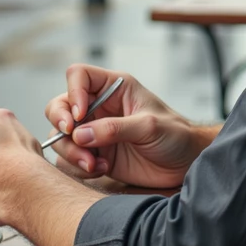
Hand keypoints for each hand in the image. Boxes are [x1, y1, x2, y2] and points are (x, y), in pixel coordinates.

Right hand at [44, 66, 213, 188]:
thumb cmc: (175, 135)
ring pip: (61, 137)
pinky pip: (70, 160)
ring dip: (71, 152)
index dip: (73, 93)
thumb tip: (78, 135)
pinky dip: (79, 168)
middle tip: (74, 140)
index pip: (78, 76)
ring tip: (94, 164)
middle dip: (60, 124)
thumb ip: (114, 128)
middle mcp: (99, 107)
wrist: (185, 164)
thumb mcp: (149, 126)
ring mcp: (94, 133)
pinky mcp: (95, 155)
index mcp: (114, 88)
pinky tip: (102, 170)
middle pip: (59, 106)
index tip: (79, 116)